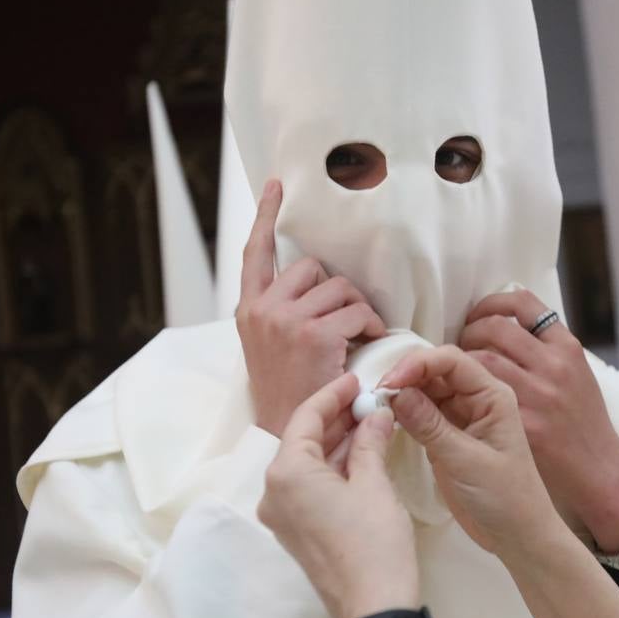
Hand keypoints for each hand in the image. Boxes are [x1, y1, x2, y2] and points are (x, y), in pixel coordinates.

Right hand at [237, 180, 386, 437]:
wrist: (288, 432)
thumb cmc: (290, 393)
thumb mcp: (271, 346)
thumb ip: (284, 312)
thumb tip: (318, 283)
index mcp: (249, 309)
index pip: (255, 252)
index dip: (265, 216)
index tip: (276, 185)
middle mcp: (262, 309)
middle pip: (313, 268)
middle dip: (336, 290)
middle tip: (343, 322)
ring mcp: (286, 320)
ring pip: (340, 288)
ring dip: (357, 310)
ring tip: (356, 337)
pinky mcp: (313, 334)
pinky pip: (355, 312)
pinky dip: (369, 325)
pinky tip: (366, 344)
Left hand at [257, 374, 417, 617]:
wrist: (373, 607)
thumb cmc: (374, 543)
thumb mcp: (374, 484)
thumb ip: (369, 442)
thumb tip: (375, 414)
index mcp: (286, 474)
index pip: (305, 418)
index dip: (332, 395)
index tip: (356, 379)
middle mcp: (273, 492)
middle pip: (302, 440)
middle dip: (336, 419)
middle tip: (368, 400)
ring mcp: (282, 515)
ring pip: (307, 464)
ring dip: (337, 443)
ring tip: (370, 421)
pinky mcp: (296, 531)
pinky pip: (310, 486)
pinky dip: (333, 468)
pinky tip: (361, 454)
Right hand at [380, 345, 570, 563]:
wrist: (517, 534)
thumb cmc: (503, 497)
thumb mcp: (464, 460)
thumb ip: (430, 425)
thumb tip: (396, 392)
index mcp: (492, 395)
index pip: (451, 361)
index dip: (417, 364)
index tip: (388, 383)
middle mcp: (477, 399)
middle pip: (435, 371)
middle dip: (405, 376)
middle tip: (375, 396)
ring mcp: (461, 417)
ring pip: (426, 390)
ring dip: (402, 393)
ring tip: (375, 406)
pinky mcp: (447, 436)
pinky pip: (422, 413)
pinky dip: (404, 412)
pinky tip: (386, 418)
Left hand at [459, 291, 618, 551]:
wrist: (598, 470)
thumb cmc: (584, 424)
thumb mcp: (577, 374)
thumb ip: (546, 350)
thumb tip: (508, 326)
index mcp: (566, 348)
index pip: (522, 304)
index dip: (491, 304)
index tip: (477, 315)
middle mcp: (553, 365)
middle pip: (494, 327)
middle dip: (469, 331)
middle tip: (460, 346)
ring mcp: (537, 394)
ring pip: (482, 358)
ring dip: (461, 360)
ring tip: (456, 371)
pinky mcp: (522, 423)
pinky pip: (479, 395)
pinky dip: (460, 390)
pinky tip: (456, 396)